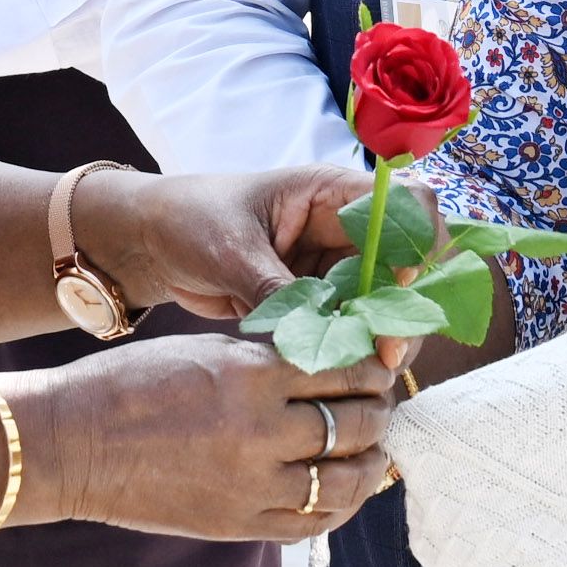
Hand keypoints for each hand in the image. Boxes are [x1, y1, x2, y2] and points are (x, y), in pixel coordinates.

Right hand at [15, 334, 399, 542]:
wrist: (73, 444)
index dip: (371, 369)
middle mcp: (261, 432)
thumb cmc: (131, 384)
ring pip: (345, 480)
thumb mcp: (207, 350)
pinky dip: (339, 505)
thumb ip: (269, 361)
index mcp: (252, 375)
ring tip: (376, 451)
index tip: (377, 366)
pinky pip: (312, 523)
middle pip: (355, 424)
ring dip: (371, 462)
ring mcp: (252, 486)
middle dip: (379, 411)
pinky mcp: (239, 526)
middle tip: (383, 404)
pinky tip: (346, 490)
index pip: (344, 371)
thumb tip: (330, 366)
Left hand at [78, 165, 434, 376]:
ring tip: (372, 374)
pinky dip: (354, 350)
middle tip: (388, 355)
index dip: (416, 241)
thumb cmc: (189, 219)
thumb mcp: (231, 250)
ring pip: (382, 303)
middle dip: (404, 308)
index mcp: (330, 192)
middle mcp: (342, 228)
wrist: (150, 242)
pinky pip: (350, 327)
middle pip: (404, 265)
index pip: (406, 204)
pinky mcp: (317, 302)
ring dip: (383, 336)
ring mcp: (332, 267)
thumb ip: (275, 289)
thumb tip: (314, 337)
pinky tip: (349, 375)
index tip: (402, 283)